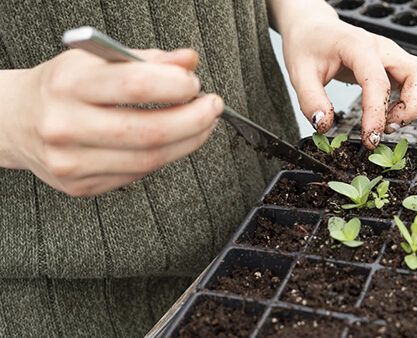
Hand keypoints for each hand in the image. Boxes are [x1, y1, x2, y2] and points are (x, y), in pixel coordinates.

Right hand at [0, 48, 222, 195]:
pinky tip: (171, 142)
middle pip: (150, 132)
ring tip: (201, 125)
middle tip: (212, 108)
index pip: (135, 85)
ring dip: (188, 142)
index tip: (195, 83)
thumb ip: (148, 60)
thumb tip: (189, 62)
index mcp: (70, 85)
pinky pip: (137, 175)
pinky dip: (163, 158)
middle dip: (195, 120)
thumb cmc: (61, 86)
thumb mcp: (97, 61)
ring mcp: (72, 162)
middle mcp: (66, 125)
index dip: (176, 85)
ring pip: (149, 160)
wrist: (14, 120)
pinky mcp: (81, 186)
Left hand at [282, 19, 416, 148]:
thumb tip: (324, 125)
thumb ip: (310, 100)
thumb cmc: (308, 46)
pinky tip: (391, 113)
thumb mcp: (299, 73)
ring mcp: (393, 54)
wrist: (313, 28)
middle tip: (387, 128)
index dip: (377, 114)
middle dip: (411, 109)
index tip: (370, 138)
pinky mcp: (396, 64)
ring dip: (416, 105)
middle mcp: (383, 48)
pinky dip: (414, 101)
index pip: (378, 82)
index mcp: (358, 46)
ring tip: (390, 122)